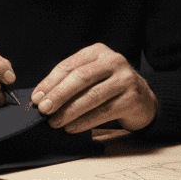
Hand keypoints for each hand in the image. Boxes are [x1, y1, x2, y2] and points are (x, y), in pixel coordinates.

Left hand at [32, 43, 158, 132]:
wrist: (143, 98)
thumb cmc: (109, 87)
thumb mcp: (92, 76)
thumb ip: (70, 82)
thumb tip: (41, 97)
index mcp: (98, 52)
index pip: (69, 66)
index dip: (50, 82)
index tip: (36, 97)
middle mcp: (113, 61)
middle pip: (80, 78)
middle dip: (58, 95)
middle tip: (43, 109)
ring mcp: (125, 79)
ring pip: (92, 96)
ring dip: (69, 111)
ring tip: (55, 122)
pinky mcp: (132, 98)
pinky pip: (104, 111)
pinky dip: (84, 121)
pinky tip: (72, 128)